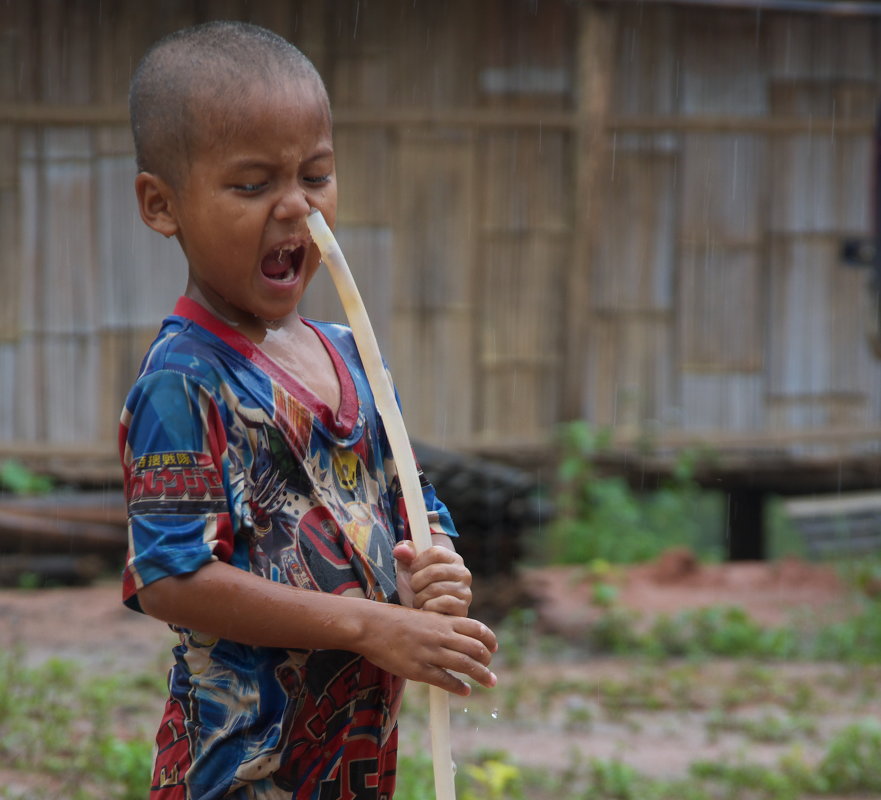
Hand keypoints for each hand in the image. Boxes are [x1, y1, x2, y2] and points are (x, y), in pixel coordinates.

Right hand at [359, 602, 496, 695]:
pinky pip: (445, 680)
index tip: (494, 648)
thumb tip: (453, 634)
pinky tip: (465, 690)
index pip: (476, 628)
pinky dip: (458, 686)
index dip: (489, 639)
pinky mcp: (418, 669)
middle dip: (487, 660)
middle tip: (490, 670)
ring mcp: (430, 652)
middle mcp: (440, 635)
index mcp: (441, 620)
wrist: (370, 625)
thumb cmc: (392, 619)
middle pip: (475, 648)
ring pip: (465, 664)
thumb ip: (439, 624)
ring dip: (481, 674)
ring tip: (489, 681)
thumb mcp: (422, 615)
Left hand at [393, 541, 472, 616]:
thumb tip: (401, 550)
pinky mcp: (462, 609)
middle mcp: (463, 573)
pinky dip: (428, 607)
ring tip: (420, 601)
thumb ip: (404, 552)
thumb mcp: (408, 567)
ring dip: (420, 597)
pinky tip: (426, 609)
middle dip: (416, 582)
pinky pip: (443, 603)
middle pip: (434, 571)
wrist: (422, 614)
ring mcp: (465, 592)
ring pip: (435, 589)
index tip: (413, 571)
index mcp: (452, 559)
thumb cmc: (417, 587)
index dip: (418, 562)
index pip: (435, 552)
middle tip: (415, 589)